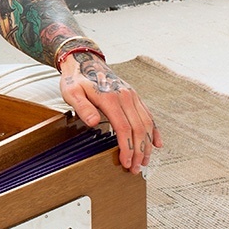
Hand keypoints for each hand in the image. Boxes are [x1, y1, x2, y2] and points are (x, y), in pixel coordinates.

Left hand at [59, 52, 162, 173]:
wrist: (84, 60)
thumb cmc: (76, 79)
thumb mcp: (72, 93)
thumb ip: (82, 108)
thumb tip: (93, 123)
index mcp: (110, 98)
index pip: (123, 128)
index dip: (127, 147)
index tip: (126, 162)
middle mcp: (125, 97)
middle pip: (138, 129)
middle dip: (138, 151)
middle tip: (135, 168)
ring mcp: (131, 96)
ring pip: (146, 123)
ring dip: (147, 145)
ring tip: (144, 161)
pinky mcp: (133, 96)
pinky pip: (148, 115)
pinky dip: (154, 130)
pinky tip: (157, 143)